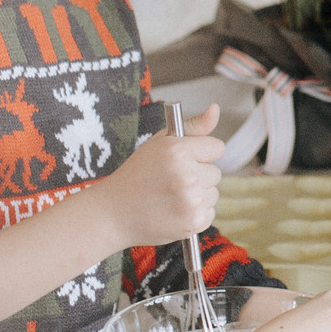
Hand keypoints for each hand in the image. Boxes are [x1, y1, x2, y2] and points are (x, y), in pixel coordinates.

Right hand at [105, 105, 223, 246]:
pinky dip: (195, 214)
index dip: (201, 154)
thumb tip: (215, 108)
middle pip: (216, 172)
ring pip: (213, 193)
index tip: (185, 160)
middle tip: (171, 181)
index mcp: (178, 151)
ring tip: (170, 197)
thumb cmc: (137, 174)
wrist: (113, 213)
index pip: (217, 148)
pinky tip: (174, 211)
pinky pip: (209, 213)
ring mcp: (191, 201)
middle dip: (198, 175)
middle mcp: (187, 175)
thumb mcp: (160, 142)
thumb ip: (193, 127)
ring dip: (198, 195)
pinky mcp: (193, 223)